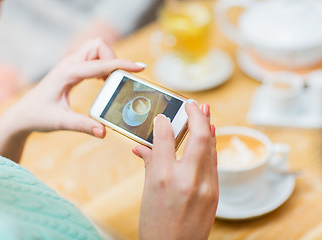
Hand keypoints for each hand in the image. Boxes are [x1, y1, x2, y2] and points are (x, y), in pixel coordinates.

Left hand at [0, 38, 144, 161]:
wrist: (22, 114)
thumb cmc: (38, 116)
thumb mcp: (61, 122)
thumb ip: (83, 126)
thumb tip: (104, 132)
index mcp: (68, 73)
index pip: (100, 63)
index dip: (122, 64)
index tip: (140, 67)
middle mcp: (69, 64)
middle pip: (98, 45)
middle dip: (113, 58)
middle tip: (118, 80)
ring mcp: (70, 64)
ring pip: (96, 48)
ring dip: (108, 60)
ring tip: (113, 81)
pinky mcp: (71, 68)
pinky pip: (92, 57)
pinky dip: (103, 64)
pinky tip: (104, 81)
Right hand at [133, 102, 217, 239]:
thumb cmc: (155, 224)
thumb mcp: (147, 193)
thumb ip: (149, 164)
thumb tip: (141, 147)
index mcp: (163, 178)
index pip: (165, 138)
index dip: (163, 122)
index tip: (162, 116)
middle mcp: (186, 179)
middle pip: (199, 137)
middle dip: (197, 115)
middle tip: (193, 103)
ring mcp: (205, 186)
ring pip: (210, 147)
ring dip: (208, 127)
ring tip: (206, 112)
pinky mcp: (215, 193)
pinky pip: (214, 162)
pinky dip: (211, 146)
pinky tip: (209, 136)